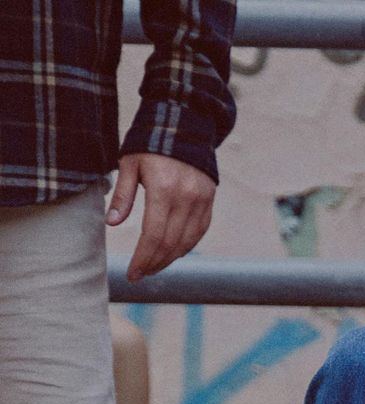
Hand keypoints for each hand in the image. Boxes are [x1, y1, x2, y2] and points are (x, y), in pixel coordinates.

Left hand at [109, 154, 215, 282]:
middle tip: (140, 274)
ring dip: (170, 259)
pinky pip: (199, 231)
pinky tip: (173, 253)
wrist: (185, 125)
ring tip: (153, 266)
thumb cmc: (150, 143)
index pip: (154, 236)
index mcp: (164, 190)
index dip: (142, 258)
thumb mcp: (129, 164)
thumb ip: (123, 194)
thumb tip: (112, 223)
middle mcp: (187, 199)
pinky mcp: (209, 201)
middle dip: (154, 263)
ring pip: (187, 242)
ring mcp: (201, 201)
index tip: (132, 272)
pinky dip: (186, 246)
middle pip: (171, 244)